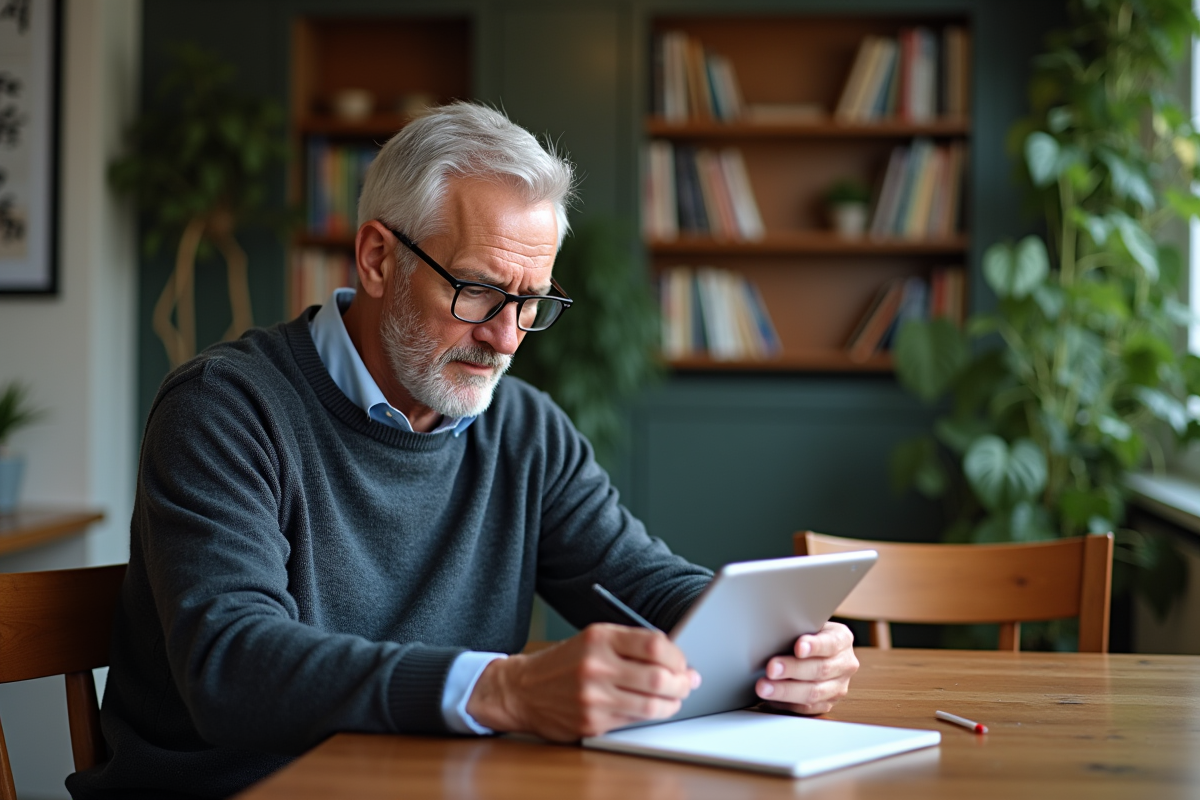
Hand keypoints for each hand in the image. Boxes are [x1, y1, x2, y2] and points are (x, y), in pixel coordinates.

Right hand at [466, 623, 700, 740]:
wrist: (521, 690)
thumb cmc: (564, 664)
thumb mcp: (592, 640)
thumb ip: (630, 645)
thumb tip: (676, 659)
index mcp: (599, 637)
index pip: (655, 645)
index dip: (678, 656)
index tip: (683, 662)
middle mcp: (596, 665)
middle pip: (659, 676)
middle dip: (682, 682)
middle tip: (688, 682)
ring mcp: (594, 697)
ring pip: (652, 704)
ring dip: (672, 702)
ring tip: (676, 697)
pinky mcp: (592, 722)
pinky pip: (634, 721)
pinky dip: (651, 715)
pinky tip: (654, 708)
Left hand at [754, 621, 857, 714]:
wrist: (815, 649)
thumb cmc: (806, 633)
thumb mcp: (808, 624)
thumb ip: (799, 628)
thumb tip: (773, 633)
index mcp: (842, 639)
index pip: (831, 643)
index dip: (815, 646)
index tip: (798, 647)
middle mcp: (845, 664)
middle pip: (820, 669)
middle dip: (793, 669)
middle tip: (771, 668)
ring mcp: (838, 687)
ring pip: (813, 693)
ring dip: (785, 690)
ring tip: (764, 687)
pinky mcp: (827, 704)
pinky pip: (807, 708)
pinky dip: (787, 703)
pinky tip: (771, 699)